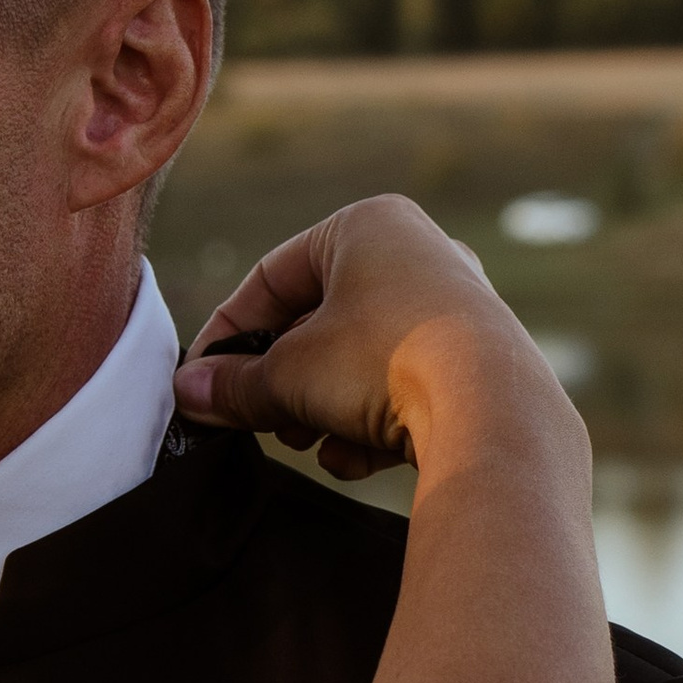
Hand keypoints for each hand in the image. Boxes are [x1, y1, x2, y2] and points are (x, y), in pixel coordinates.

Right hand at [174, 200, 561, 484]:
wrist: (493, 414)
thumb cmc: (384, 364)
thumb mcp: (290, 375)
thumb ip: (234, 384)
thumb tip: (190, 394)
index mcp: (367, 226)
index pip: (271, 277)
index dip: (229, 334)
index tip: (203, 381)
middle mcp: (418, 252)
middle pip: (317, 322)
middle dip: (281, 381)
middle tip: (257, 420)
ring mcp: (454, 307)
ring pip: (358, 360)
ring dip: (322, 409)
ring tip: (311, 443)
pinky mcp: (478, 360)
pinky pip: (403, 385)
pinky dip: (372, 421)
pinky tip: (359, 456)